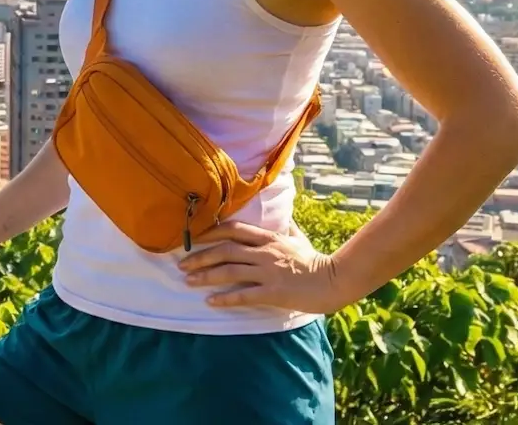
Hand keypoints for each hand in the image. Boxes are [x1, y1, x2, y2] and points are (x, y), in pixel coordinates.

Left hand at [179, 220, 351, 312]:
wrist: (335, 280)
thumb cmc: (315, 260)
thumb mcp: (298, 238)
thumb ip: (285, 227)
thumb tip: (282, 215)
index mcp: (268, 238)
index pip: (232, 230)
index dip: (210, 232)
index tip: (193, 238)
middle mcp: (264, 252)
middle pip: (225, 251)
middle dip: (200, 257)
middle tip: (181, 264)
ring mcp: (268, 272)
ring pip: (230, 271)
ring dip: (206, 276)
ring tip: (188, 281)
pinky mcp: (274, 292)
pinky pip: (245, 295)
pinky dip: (226, 298)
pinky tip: (211, 301)